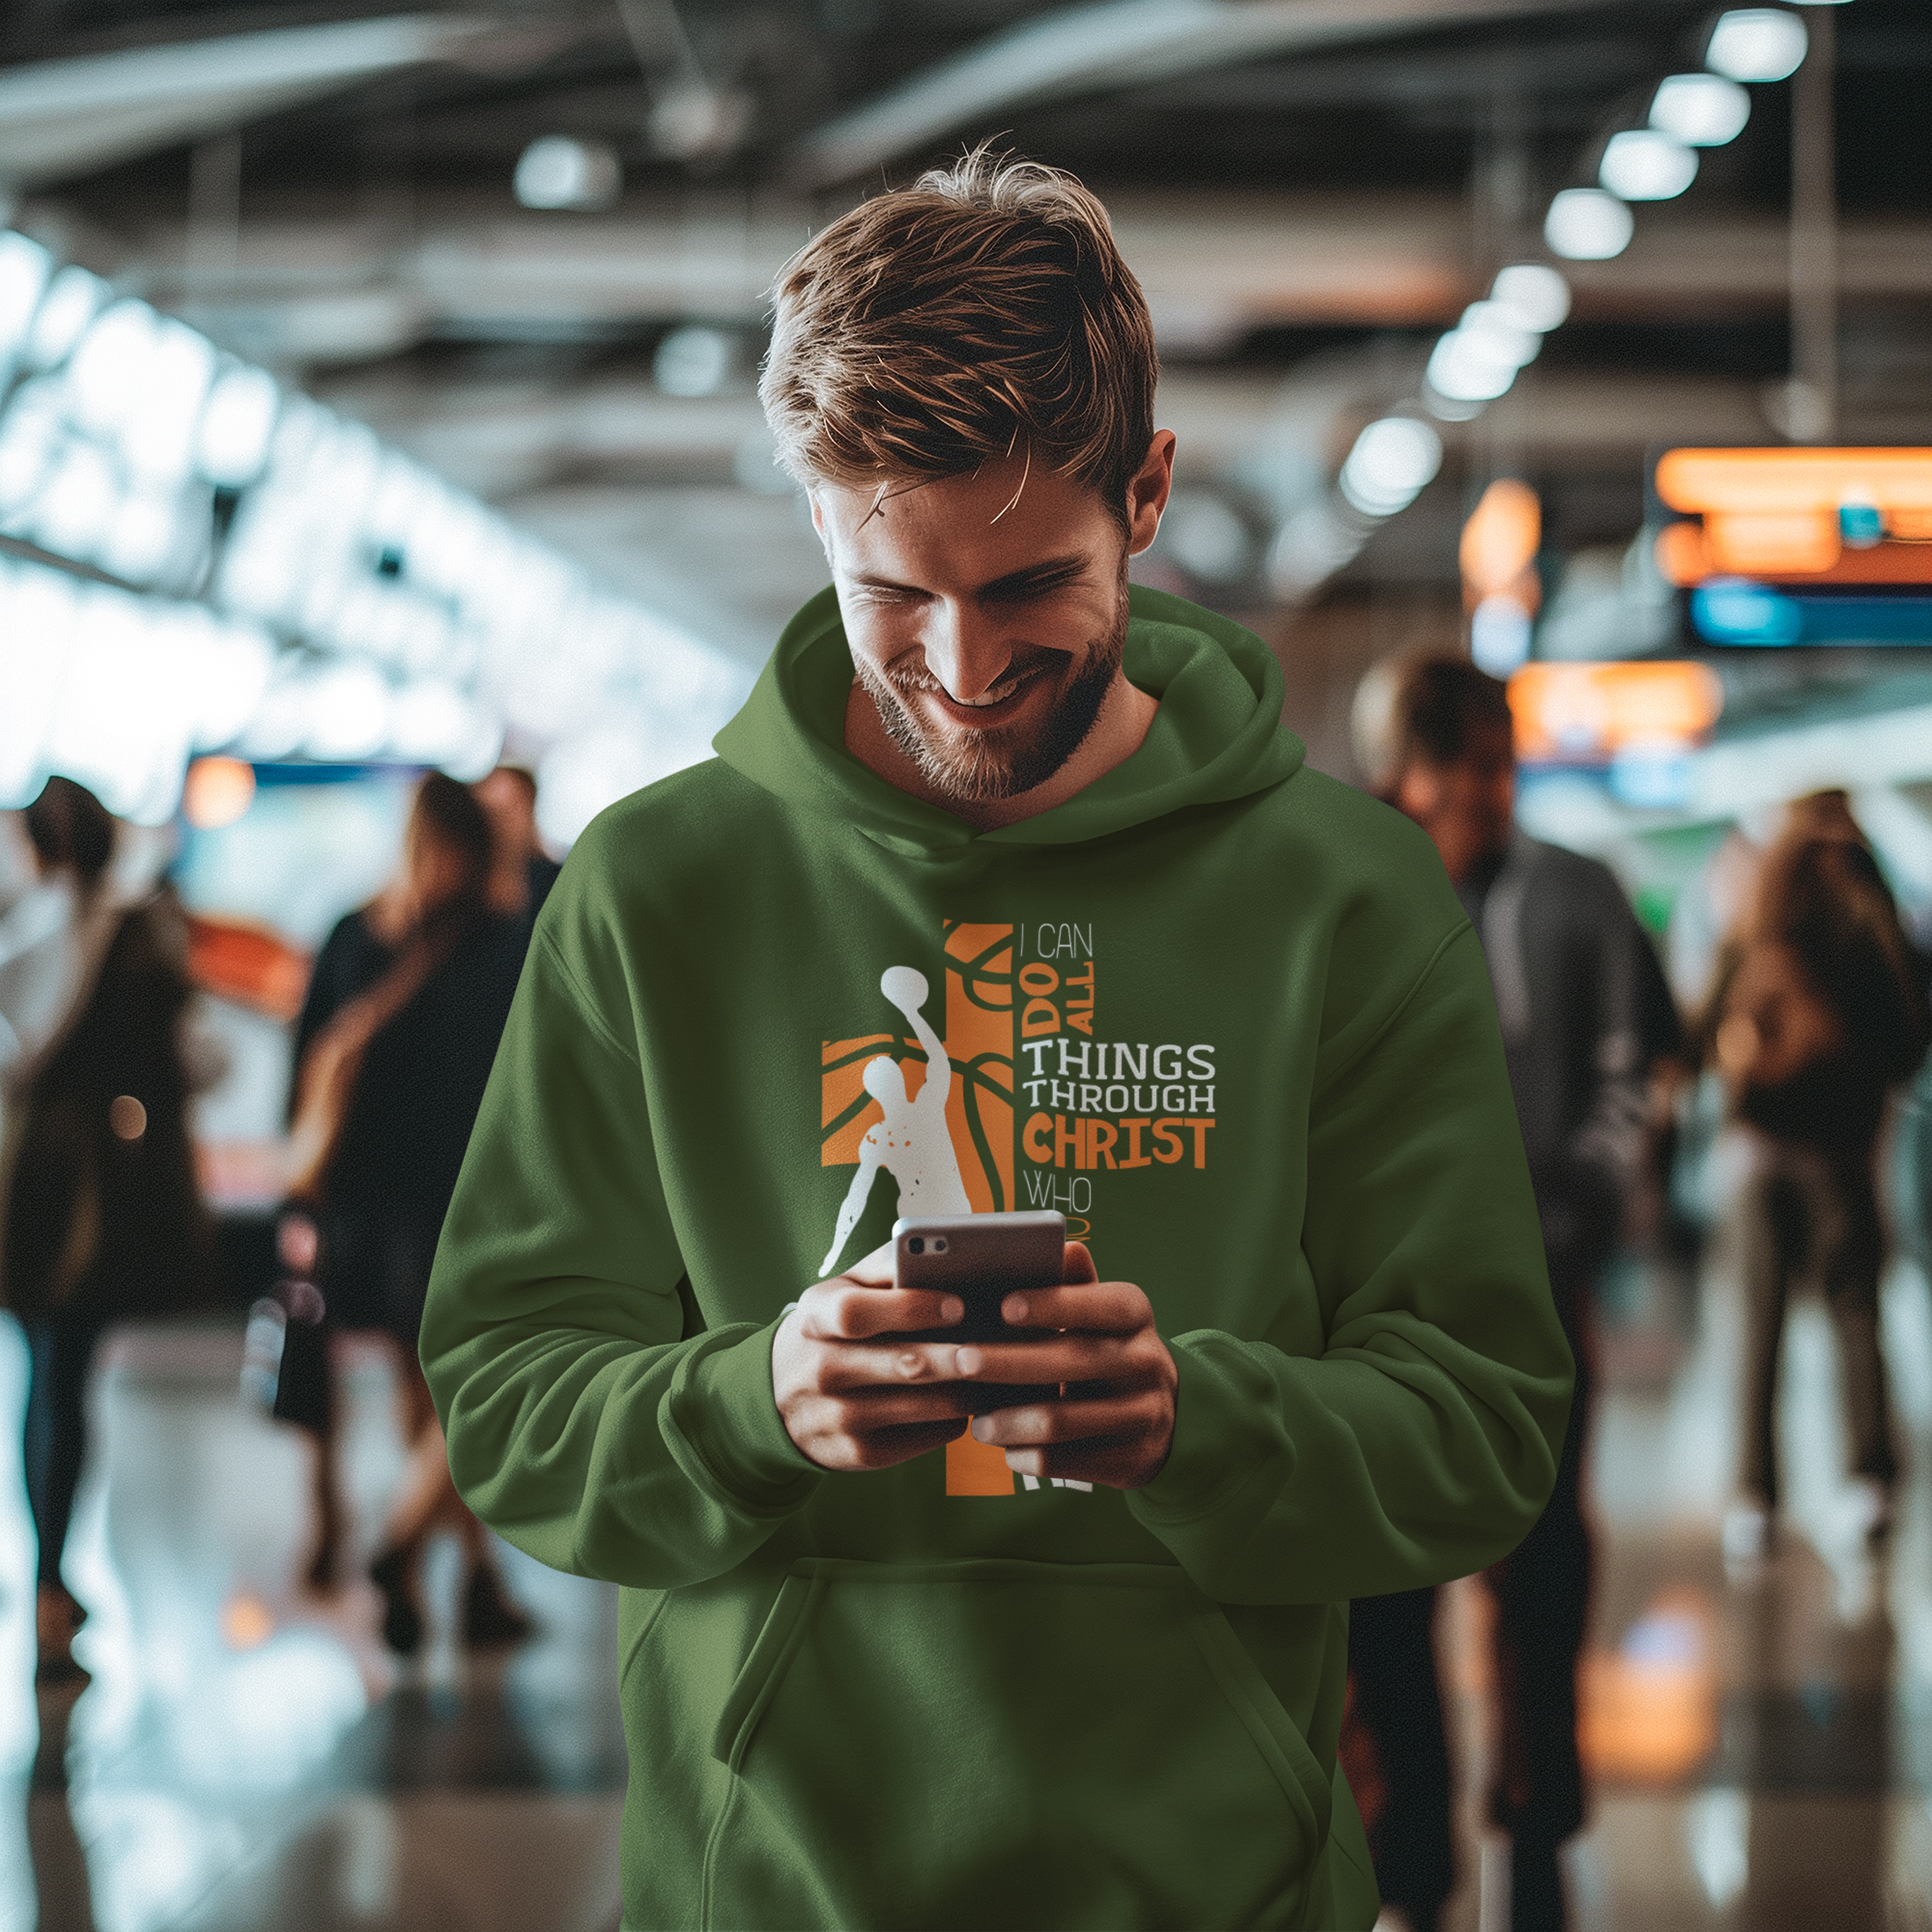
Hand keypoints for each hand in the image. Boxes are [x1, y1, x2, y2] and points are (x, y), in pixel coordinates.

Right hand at [772, 1244, 975, 1471]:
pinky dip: (958, 1418)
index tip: (957, 1304)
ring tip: (999, 1369)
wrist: (780, 1397)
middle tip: (997, 1347)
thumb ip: (887, 1267)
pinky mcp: (858, 1455)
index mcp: (816, 1317)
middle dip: (956, 1357)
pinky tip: (973, 1399)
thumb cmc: (833, 1329)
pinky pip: (927, 1436)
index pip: (856, 1312)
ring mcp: (838, 1417)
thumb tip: (948, 1252)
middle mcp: (822, 1370)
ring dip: (969, 1389)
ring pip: (925, 1405)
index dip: (910, 1308)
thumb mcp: (841, 1290)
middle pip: (903, 1364)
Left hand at [964, 1244, 1176, 1490]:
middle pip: (1072, 1361)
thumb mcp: (1100, 1314)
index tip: (1003, 1306)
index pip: (1098, 1303)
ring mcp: (1144, 1413)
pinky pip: (1067, 1461)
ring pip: (1063, 1420)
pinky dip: (1027, 1455)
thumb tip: (1054, 1247)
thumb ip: (1072, 1285)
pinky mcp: (1132, 1459)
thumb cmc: (1108, 1349)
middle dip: (1010, 1362)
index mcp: (1135, 1315)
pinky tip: (1005, 1447)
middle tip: (961, 1361)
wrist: (1165, 1415)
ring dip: (1010, 1421)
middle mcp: (1147, 1360)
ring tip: (976, 1422)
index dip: (1053, 1304)